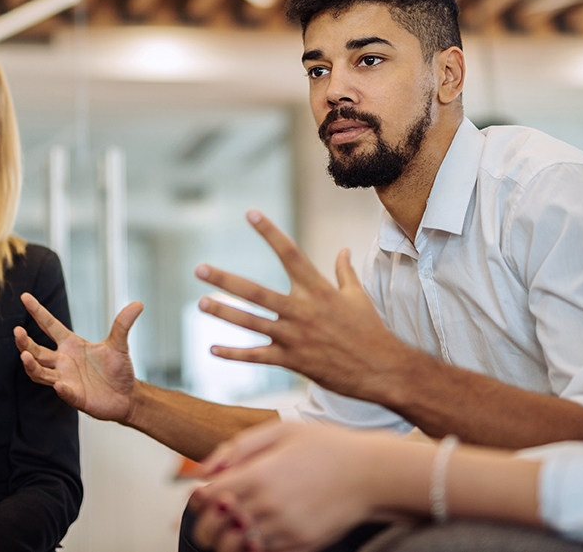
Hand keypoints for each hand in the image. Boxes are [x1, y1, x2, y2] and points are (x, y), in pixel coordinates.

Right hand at [14, 294, 143, 422]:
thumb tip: (138, 304)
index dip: (38, 311)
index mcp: (71, 345)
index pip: (50, 325)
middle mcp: (63, 361)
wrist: (126, 395)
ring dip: (32, 365)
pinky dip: (61, 388)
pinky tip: (59, 384)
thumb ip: (123, 324)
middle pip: (37, 351)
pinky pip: (64, 392)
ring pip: (40, 372)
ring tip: (25, 356)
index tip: (25, 296)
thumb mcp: (119, 345)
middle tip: (17, 332)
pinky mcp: (75, 396)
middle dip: (25, 342)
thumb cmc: (117, 369)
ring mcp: (66, 379)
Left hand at [189, 423, 391, 551]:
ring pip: (232, 549)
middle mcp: (268, 506)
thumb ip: (237, 447)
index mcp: (259, 474)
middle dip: (203, 523)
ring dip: (225, 539)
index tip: (202, 493)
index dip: (197, 497)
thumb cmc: (327, 447)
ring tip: (233, 526)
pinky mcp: (299, 546)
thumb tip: (204, 469)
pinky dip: (251, 547)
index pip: (206, 498)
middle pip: (212, 530)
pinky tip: (258, 531)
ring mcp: (283, 530)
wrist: (371, 474)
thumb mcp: (281, 431)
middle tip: (212, 514)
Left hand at [195, 210, 408, 401]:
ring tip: (202, 304)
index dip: (269, 232)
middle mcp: (302, 310)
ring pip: (251, 323)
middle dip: (226, 280)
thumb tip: (343, 250)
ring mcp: (294, 337)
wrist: (382, 369)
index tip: (250, 214)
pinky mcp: (292, 361)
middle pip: (256, 291)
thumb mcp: (358, 296)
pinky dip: (234, 354)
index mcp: (318, 289)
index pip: (290, 253)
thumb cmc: (370, 330)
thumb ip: (344, 272)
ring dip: (224, 313)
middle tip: (200, 269)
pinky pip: (257, 357)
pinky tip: (213, 349)